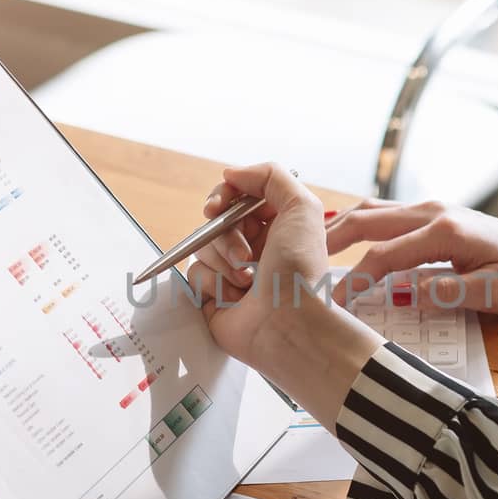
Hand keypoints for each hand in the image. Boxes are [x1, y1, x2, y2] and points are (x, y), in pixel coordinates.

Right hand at [186, 163, 336, 363]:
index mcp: (276, 225)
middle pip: (216, 221)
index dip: (224, 196)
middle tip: (245, 253)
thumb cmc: (300, 271)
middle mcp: (256, 246)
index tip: (219, 205)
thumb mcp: (302, 208)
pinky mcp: (215, 295)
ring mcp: (233, 271)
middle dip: (227, 234)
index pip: (237, 196)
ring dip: (224, 261)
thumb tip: (231, 174)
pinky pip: (195, 274)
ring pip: (203, 247)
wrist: (289, 324)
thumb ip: (271, 176)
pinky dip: (213, 283)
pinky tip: (236, 298)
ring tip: (248, 280)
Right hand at [325, 200, 497, 314]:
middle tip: (297, 264)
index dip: (353, 280)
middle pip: (366, 220)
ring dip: (338, 227)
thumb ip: (450, 293)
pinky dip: (356, 225)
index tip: (331, 303)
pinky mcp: (430, 214)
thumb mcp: (496, 294)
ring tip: (309, 250)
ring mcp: (430, 209)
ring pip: (370, 210)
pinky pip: (383, 214)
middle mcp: (432, 213)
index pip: (384, 256)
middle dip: (328, 241)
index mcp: (445, 233)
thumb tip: (406, 293)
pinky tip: (338, 240)